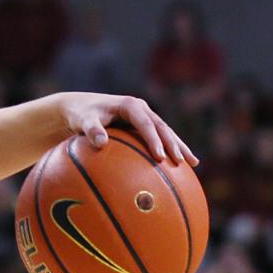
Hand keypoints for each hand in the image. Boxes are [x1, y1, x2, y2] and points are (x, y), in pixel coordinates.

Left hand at [57, 92, 197, 165]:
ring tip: (193, 163)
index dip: (154, 139)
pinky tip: (181, 166)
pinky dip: (170, 150)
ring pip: (166, 132)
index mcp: (130, 105)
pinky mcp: (142, 126)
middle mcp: (141, 109)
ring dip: (178, 147)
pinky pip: (159, 138)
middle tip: (181, 162)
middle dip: (173, 144)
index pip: (146, 123)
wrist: (79, 107)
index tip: (159, 156)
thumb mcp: (83, 120)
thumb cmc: (80, 114)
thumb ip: (91, 130)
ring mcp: (144, 117)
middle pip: (162, 128)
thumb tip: (100, 144)